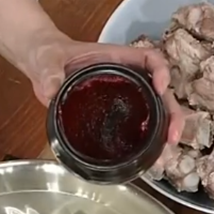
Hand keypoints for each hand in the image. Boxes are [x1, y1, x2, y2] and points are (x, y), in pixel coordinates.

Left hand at [25, 36, 183, 144]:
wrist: (41, 64)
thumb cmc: (48, 54)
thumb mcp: (47, 60)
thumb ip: (49, 72)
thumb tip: (51, 90)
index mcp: (116, 58)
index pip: (150, 59)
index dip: (161, 71)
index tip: (161, 88)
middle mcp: (125, 76)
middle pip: (160, 92)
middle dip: (171, 113)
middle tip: (172, 137)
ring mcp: (122, 96)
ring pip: (153, 111)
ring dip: (163, 132)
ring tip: (164, 156)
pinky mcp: (112, 113)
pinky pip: (135, 125)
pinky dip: (145, 141)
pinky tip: (147, 159)